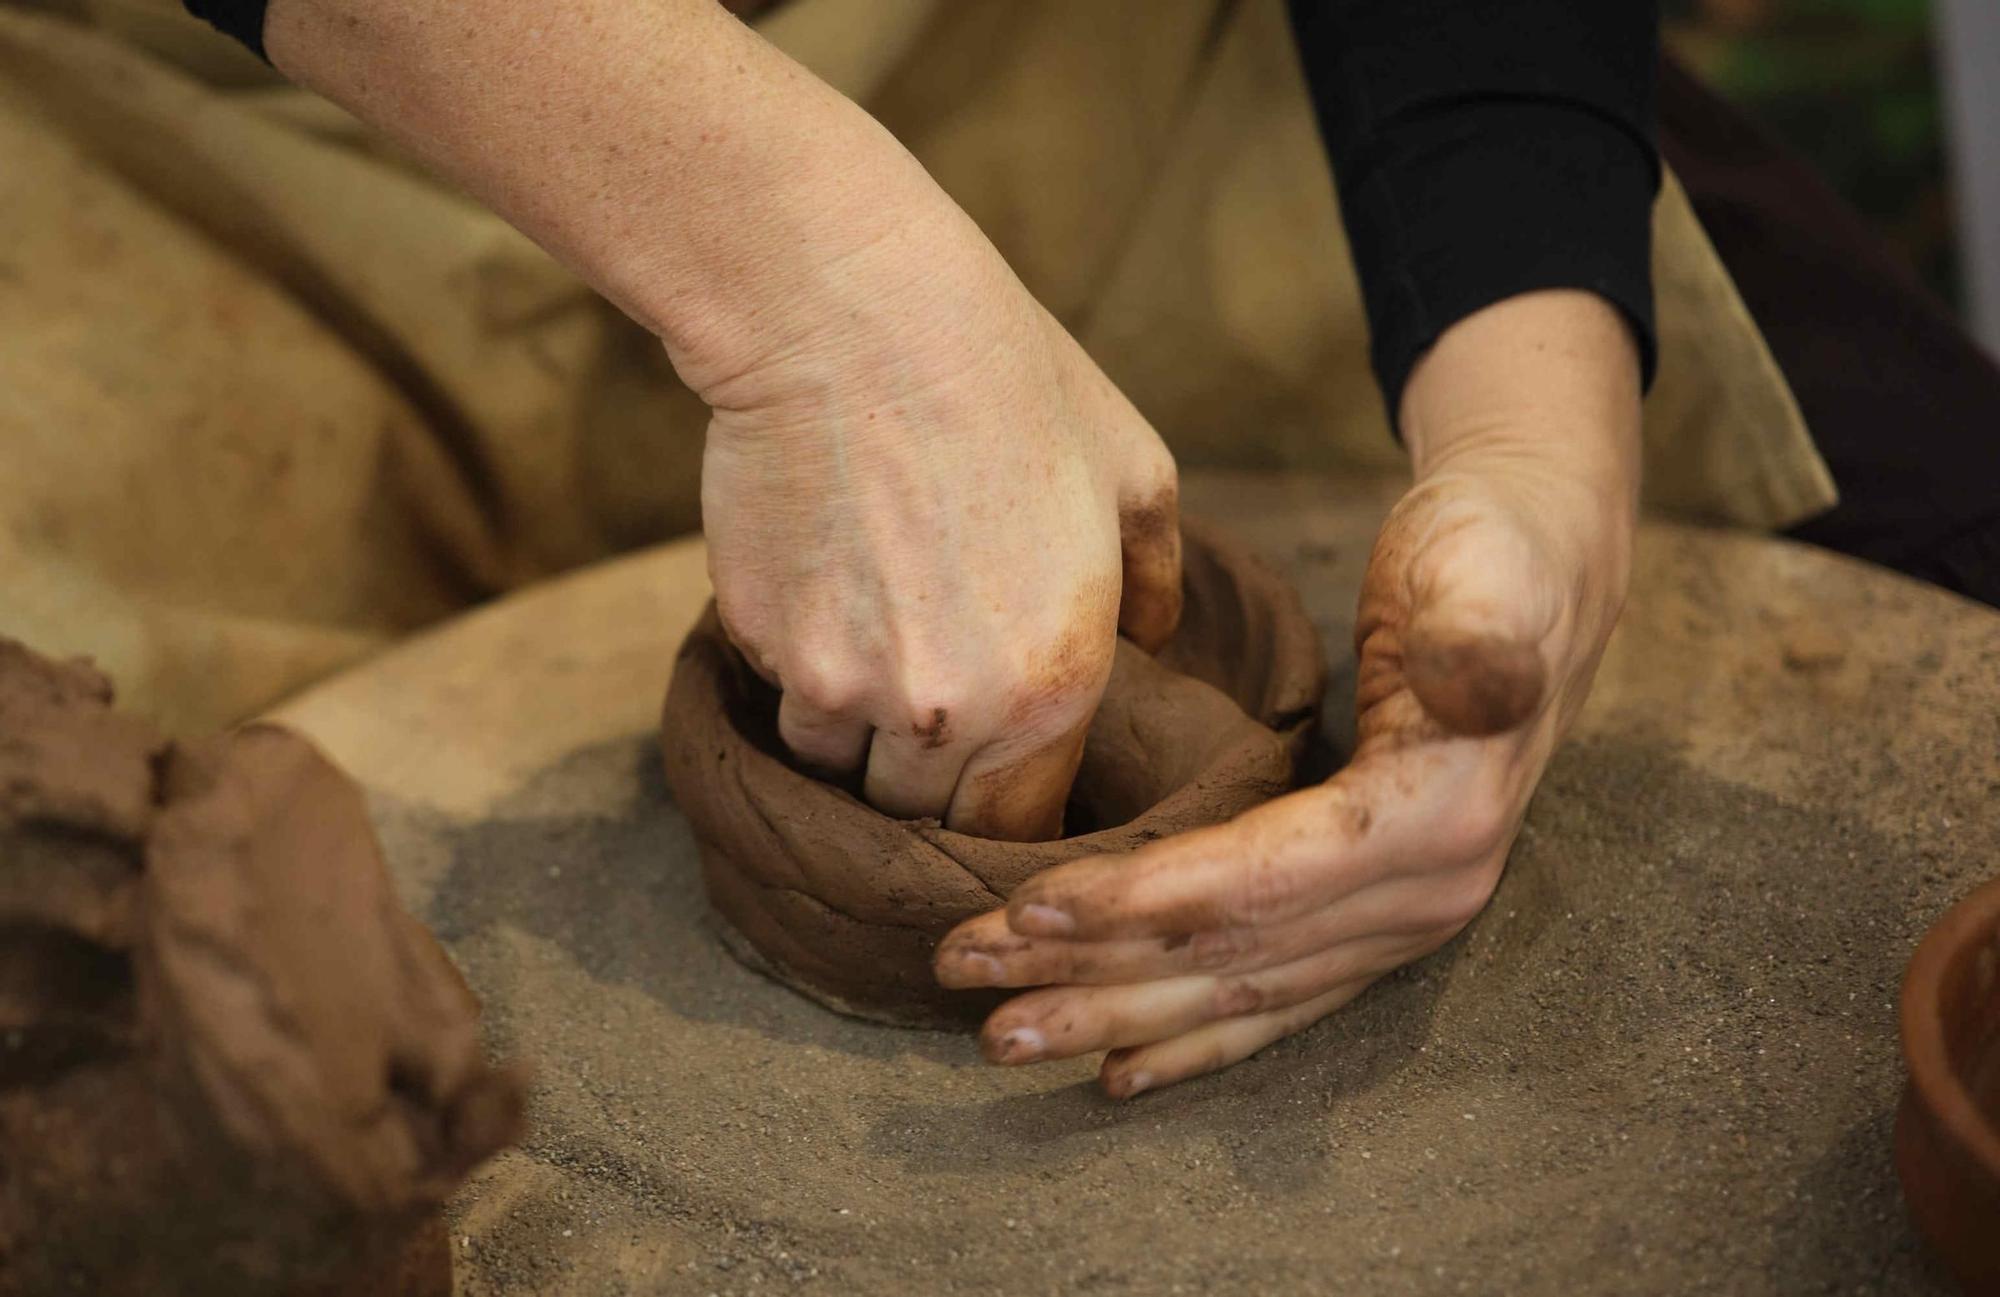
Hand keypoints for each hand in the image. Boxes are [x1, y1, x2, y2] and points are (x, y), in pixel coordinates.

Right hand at [697, 203, 1180, 839]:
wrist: (852, 317)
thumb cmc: (1007, 379)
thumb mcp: (1132, 467)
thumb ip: (1155, 577)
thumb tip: (1151, 637)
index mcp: (1058, 682)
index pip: (1025, 824)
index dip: (1011, 813)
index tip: (997, 788)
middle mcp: (953, 711)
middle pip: (929, 815)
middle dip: (931, 783)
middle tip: (931, 722)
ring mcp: (848, 688)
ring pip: (844, 771)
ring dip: (859, 737)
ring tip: (872, 652)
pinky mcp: (769, 649)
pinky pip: (787, 703)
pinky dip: (803, 680)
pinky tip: (822, 601)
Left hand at [934, 290, 1640, 1091]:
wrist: (1538, 566)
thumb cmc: (1492, 552)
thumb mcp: (1488, 568)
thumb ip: (1481, 634)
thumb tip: (1482, 687)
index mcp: (1438, 818)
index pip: (1262, 881)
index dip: (1142, 901)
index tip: (1028, 909)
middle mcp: (1426, 893)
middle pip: (1232, 952)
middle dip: (1093, 975)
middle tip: (964, 978)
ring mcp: (1404, 917)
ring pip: (1239, 987)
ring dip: (1116, 1014)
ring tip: (1001, 1033)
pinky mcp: (1375, 913)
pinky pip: (1277, 996)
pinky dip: (1198, 1037)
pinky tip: (1122, 1073)